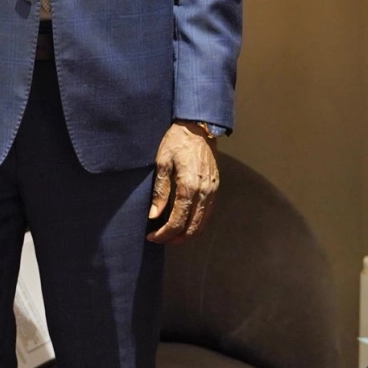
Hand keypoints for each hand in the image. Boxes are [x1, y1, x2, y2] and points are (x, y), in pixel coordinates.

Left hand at [146, 123, 218, 243]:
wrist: (198, 127)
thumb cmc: (176, 142)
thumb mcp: (162, 163)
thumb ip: (160, 191)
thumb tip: (153, 215)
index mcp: (189, 187)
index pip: (177, 221)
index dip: (164, 233)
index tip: (152, 237)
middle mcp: (204, 193)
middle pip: (192, 228)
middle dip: (175, 238)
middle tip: (159, 239)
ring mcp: (212, 191)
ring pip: (202, 224)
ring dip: (187, 234)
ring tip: (171, 236)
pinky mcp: (215, 188)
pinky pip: (207, 213)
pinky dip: (196, 224)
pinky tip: (184, 223)